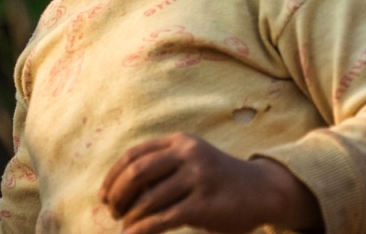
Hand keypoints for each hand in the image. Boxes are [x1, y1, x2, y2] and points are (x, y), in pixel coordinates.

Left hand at [99, 132, 319, 233]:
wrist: (262, 191)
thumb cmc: (218, 179)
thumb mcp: (191, 161)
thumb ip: (162, 167)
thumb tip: (119, 189)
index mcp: (180, 142)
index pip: (133, 155)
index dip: (112, 176)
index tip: (103, 196)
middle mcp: (188, 154)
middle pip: (136, 172)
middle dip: (117, 195)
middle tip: (112, 212)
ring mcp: (198, 178)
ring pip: (148, 198)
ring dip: (130, 216)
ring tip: (126, 226)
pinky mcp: (205, 204)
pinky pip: (164, 218)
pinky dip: (143, 229)